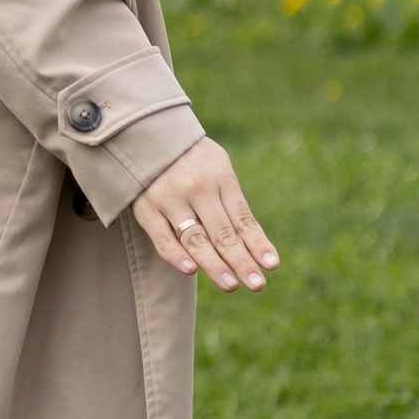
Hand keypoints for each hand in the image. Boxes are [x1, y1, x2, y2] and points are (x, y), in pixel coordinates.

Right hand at [133, 137, 277, 291]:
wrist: (146, 133)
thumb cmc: (192, 157)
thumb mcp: (218, 166)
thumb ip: (231, 201)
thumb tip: (251, 243)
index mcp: (220, 177)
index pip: (243, 219)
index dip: (257, 244)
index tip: (272, 265)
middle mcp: (197, 188)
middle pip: (222, 233)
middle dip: (241, 261)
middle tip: (257, 284)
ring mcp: (170, 198)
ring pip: (195, 239)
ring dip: (214, 265)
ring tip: (231, 285)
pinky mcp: (146, 208)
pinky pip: (162, 237)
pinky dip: (175, 255)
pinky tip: (191, 270)